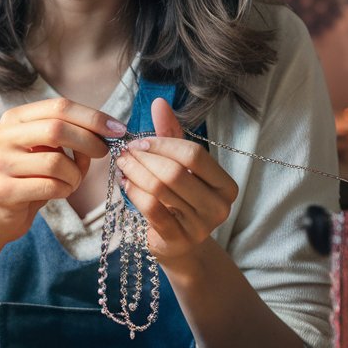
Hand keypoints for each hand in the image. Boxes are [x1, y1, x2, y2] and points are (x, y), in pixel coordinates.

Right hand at [0, 97, 121, 246]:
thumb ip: (71, 134)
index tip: (118, 129)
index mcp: (15, 118)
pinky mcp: (4, 190)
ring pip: (57, 162)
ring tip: (73, 180)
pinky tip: (61, 191)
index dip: (92, 117)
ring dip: (76, 174)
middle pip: (57, 129)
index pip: (60, 106)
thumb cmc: (32, 175)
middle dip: (89, 141)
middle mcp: (4, 136)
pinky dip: (66, 190)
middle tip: (104, 152)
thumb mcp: (48, 148)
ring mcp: (1, 163)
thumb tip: (110, 131)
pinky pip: (51, 186)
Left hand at [115, 97, 237, 263]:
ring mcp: (200, 226)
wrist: (180, 245)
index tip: (139, 141)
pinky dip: (133, 191)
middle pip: (175, 171)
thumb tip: (159, 102)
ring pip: (160, 189)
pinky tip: (125, 183)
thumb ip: (171, 134)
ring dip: (135, 172)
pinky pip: (150, 208)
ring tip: (122, 164)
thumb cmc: (180, 199)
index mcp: (225, 185)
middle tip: (124, 152)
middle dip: (144, 158)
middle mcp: (219, 207)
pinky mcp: (177, 239)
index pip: (194, 155)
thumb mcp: (180, 166)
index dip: (163, 144)